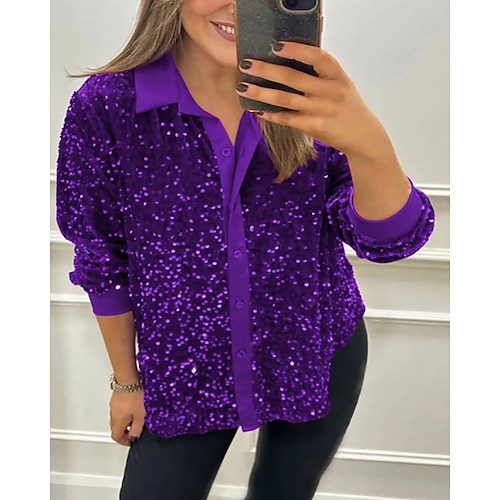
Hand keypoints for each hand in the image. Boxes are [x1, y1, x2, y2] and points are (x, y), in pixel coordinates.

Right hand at [109, 390, 145, 445]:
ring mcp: (113, 405)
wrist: (129, 379)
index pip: (116, 437)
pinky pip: (119, 409)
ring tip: (136, 418)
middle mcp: (113, 414)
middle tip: (134, 430)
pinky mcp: (116, 398)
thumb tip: (134, 437)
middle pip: (115, 428)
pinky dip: (125, 412)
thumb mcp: (141, 416)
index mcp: (118, 422)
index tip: (131, 441)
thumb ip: (137, 429)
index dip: (124, 441)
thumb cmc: (135, 396)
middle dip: (125, 431)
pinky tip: (133, 407)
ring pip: (117, 418)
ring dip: (125, 421)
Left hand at [236, 42, 391, 159]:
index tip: (276, 46)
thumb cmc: (348, 107)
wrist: (362, 135)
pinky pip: (287, 119)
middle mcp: (329, 91)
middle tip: (247, 65)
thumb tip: (288, 62)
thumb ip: (320, 74)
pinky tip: (258, 109)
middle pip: (292, 78)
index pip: (317, 57)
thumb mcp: (340, 84)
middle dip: (266, 70)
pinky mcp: (314, 127)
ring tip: (243, 87)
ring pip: (284, 99)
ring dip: (261, 93)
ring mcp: (321, 110)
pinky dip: (271, 114)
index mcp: (337, 76)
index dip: (296, 50)